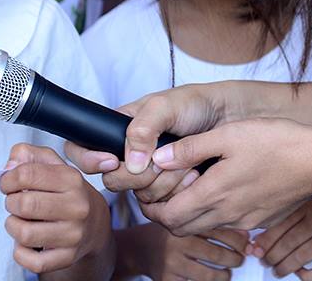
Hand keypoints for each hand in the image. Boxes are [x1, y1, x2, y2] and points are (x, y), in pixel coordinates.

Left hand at [0, 143, 111, 274]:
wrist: (95, 225)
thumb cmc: (66, 192)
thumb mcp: (52, 164)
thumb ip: (27, 155)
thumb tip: (9, 167)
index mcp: (71, 179)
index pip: (27, 174)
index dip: (7, 178)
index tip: (7, 183)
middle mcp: (76, 206)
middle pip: (23, 204)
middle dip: (10, 202)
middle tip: (15, 202)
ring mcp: (73, 234)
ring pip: (24, 234)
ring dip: (13, 226)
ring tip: (20, 220)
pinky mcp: (67, 257)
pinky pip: (30, 260)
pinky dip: (20, 252)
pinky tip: (26, 242)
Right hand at [64, 82, 238, 201]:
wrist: (231, 120)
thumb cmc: (196, 104)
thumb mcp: (166, 105)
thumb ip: (142, 128)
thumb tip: (129, 163)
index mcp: (119, 130)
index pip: (81, 148)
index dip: (88, 160)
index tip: (111, 161)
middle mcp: (129, 155)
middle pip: (111, 180)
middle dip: (138, 174)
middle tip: (161, 159)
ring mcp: (148, 176)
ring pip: (138, 196)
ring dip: (164, 182)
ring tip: (185, 163)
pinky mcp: (168, 192)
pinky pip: (161, 206)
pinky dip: (178, 192)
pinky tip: (193, 176)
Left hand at [137, 119, 311, 236]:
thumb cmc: (276, 142)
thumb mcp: (227, 135)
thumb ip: (190, 148)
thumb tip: (158, 157)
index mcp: (214, 194)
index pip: (168, 217)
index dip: (150, 207)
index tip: (146, 190)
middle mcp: (226, 214)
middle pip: (181, 228)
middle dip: (164, 213)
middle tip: (160, 190)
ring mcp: (244, 220)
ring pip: (203, 227)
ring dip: (188, 213)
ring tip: (187, 185)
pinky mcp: (258, 219)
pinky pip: (225, 223)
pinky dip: (211, 212)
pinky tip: (217, 186)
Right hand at [145, 222, 249, 280]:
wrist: (139, 249)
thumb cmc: (170, 235)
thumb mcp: (187, 224)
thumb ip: (212, 226)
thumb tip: (245, 236)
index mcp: (186, 225)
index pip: (219, 232)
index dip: (238, 240)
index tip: (246, 244)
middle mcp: (178, 244)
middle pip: (216, 255)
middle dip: (234, 259)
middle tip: (239, 260)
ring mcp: (172, 264)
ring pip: (208, 276)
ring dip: (223, 276)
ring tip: (227, 274)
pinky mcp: (167, 280)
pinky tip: (211, 280)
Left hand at [249, 201, 311, 279]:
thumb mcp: (299, 219)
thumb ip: (278, 227)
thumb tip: (254, 246)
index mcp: (307, 207)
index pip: (281, 224)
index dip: (265, 239)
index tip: (255, 249)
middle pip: (288, 241)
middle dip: (272, 255)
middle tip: (264, 262)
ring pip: (299, 257)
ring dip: (283, 268)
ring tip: (276, 271)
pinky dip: (303, 276)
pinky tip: (298, 273)